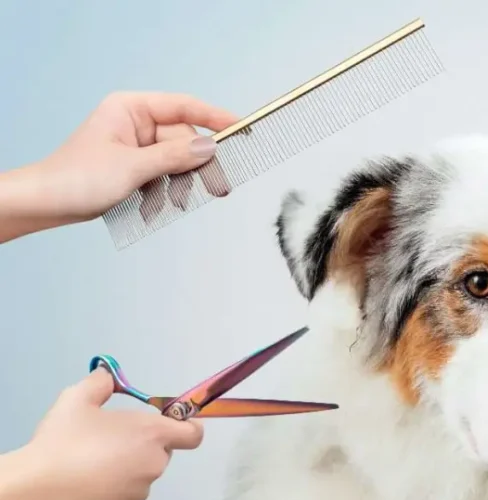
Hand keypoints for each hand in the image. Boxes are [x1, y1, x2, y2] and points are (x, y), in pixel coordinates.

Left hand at [0, 91, 236, 240]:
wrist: (46, 204)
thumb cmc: (76, 178)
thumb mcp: (132, 168)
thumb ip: (174, 157)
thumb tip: (210, 147)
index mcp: (130, 108)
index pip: (183, 106)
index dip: (215, 117)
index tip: (241, 128)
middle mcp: (135, 123)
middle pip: (183, 139)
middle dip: (195, 166)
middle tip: (219, 187)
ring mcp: (136, 145)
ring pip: (176, 160)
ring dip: (178, 184)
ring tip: (173, 204)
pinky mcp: (135, 166)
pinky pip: (164, 174)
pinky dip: (166, 190)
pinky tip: (157, 206)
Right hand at [0, 370, 203, 499]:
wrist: (36, 490)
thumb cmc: (63, 440)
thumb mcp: (76, 399)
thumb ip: (99, 383)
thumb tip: (107, 377)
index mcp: (152, 435)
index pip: (193, 434)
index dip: (186, 427)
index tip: (168, 423)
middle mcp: (154, 465)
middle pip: (161, 453)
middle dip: (142, 445)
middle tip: (108, 440)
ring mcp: (139, 494)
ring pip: (140, 476)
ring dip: (125, 469)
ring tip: (88, 464)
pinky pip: (122, 497)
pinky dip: (110, 491)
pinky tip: (82, 485)